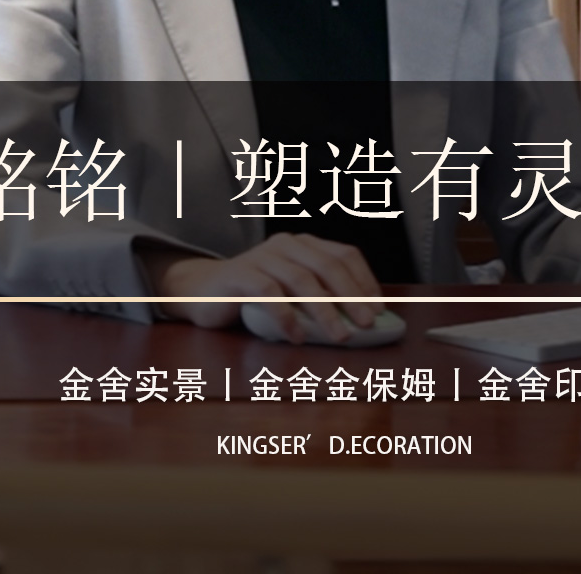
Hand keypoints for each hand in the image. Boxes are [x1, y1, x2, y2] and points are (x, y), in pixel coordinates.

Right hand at [141, 233, 384, 342]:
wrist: (201, 291)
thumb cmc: (254, 295)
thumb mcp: (292, 292)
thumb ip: (321, 298)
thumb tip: (363, 320)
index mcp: (304, 244)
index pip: (344, 254)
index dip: (364, 280)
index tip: (379, 308)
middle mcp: (286, 244)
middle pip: (328, 267)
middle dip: (352, 297)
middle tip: (368, 324)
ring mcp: (262, 257)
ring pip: (302, 280)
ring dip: (325, 311)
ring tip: (340, 335)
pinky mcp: (240, 274)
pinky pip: (269, 293)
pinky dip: (287, 316)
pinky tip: (298, 336)